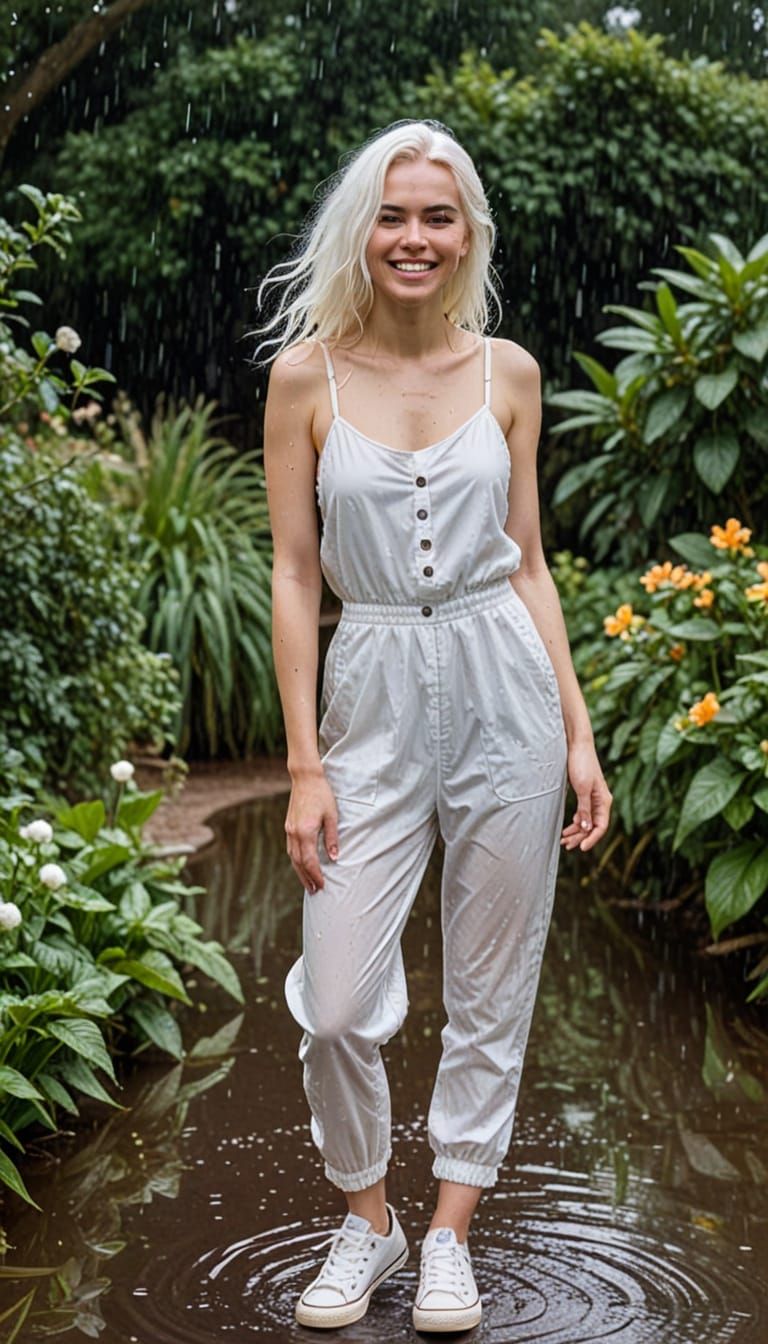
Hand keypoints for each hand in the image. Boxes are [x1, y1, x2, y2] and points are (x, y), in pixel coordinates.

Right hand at [284, 768, 339, 893]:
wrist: (305, 779)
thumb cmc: (322, 795)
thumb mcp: (332, 816)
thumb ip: (332, 838)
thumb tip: (334, 858)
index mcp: (305, 832)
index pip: (310, 861)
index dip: (316, 875)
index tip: (323, 885)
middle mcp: (294, 833)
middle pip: (299, 863)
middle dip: (307, 878)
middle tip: (315, 891)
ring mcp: (289, 830)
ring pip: (292, 857)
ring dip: (300, 872)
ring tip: (308, 883)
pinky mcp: (288, 826)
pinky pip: (290, 849)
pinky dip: (296, 860)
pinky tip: (301, 865)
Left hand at [561, 739, 611, 852]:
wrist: (577, 745)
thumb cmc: (581, 763)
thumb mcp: (582, 788)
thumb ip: (584, 808)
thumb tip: (585, 827)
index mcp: (604, 801)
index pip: (601, 826)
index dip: (592, 839)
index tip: (582, 848)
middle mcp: (601, 801)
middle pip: (593, 826)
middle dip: (580, 837)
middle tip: (566, 845)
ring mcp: (593, 798)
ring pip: (586, 821)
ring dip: (576, 831)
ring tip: (563, 839)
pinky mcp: (585, 794)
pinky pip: (582, 813)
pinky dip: (575, 822)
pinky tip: (567, 827)